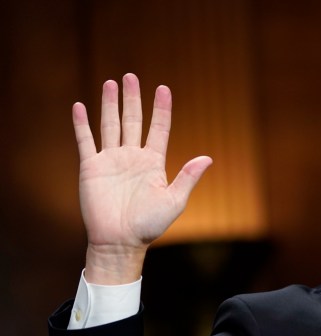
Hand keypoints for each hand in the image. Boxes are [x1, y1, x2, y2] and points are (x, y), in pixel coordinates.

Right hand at [73, 73, 211, 283]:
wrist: (120, 241)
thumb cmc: (149, 225)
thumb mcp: (174, 201)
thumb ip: (188, 177)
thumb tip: (208, 157)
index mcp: (154, 163)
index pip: (159, 129)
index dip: (161, 109)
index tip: (163, 88)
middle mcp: (133, 157)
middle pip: (133, 120)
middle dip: (132, 98)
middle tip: (131, 76)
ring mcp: (111, 160)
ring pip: (111, 125)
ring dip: (110, 104)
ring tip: (111, 83)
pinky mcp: (91, 167)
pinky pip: (86, 141)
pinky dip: (82, 124)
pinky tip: (81, 107)